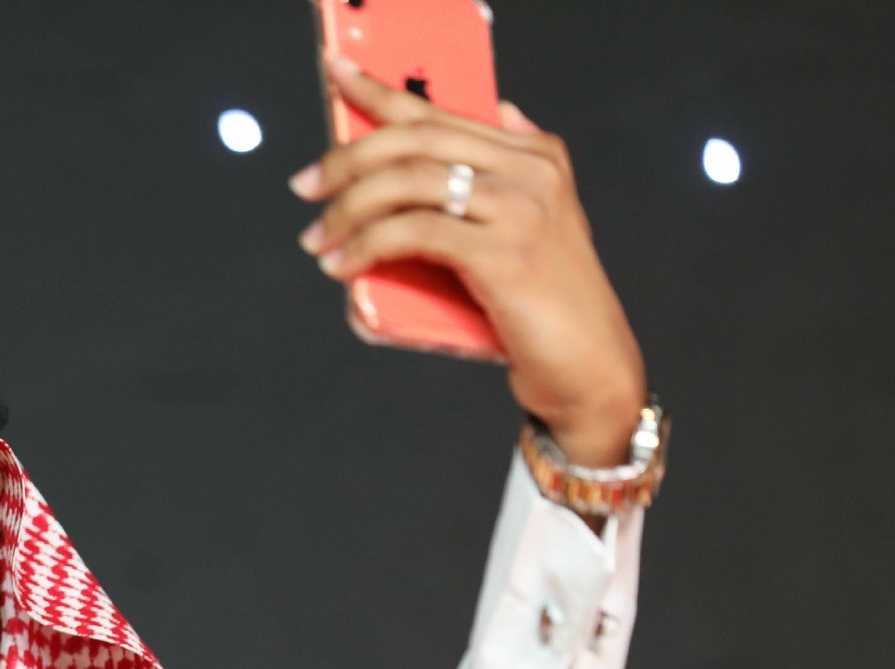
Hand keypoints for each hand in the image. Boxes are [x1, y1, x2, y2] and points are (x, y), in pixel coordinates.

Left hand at [292, 57, 646, 467]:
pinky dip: (367, 246)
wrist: (588, 365)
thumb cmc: (546, 304)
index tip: (335, 76)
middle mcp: (530, 171)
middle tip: (307, 186)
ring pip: (409, 183)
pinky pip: (414, 233)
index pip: (442, 112)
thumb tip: (496, 115)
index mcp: (534, 154)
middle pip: (416, 140)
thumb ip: (507, 174)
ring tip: (318, 239)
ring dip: (349, 211)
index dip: (381, 91)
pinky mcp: (503, 255)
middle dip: (347, 159)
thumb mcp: (529, 226)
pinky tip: (344, 265)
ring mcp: (519, 210)